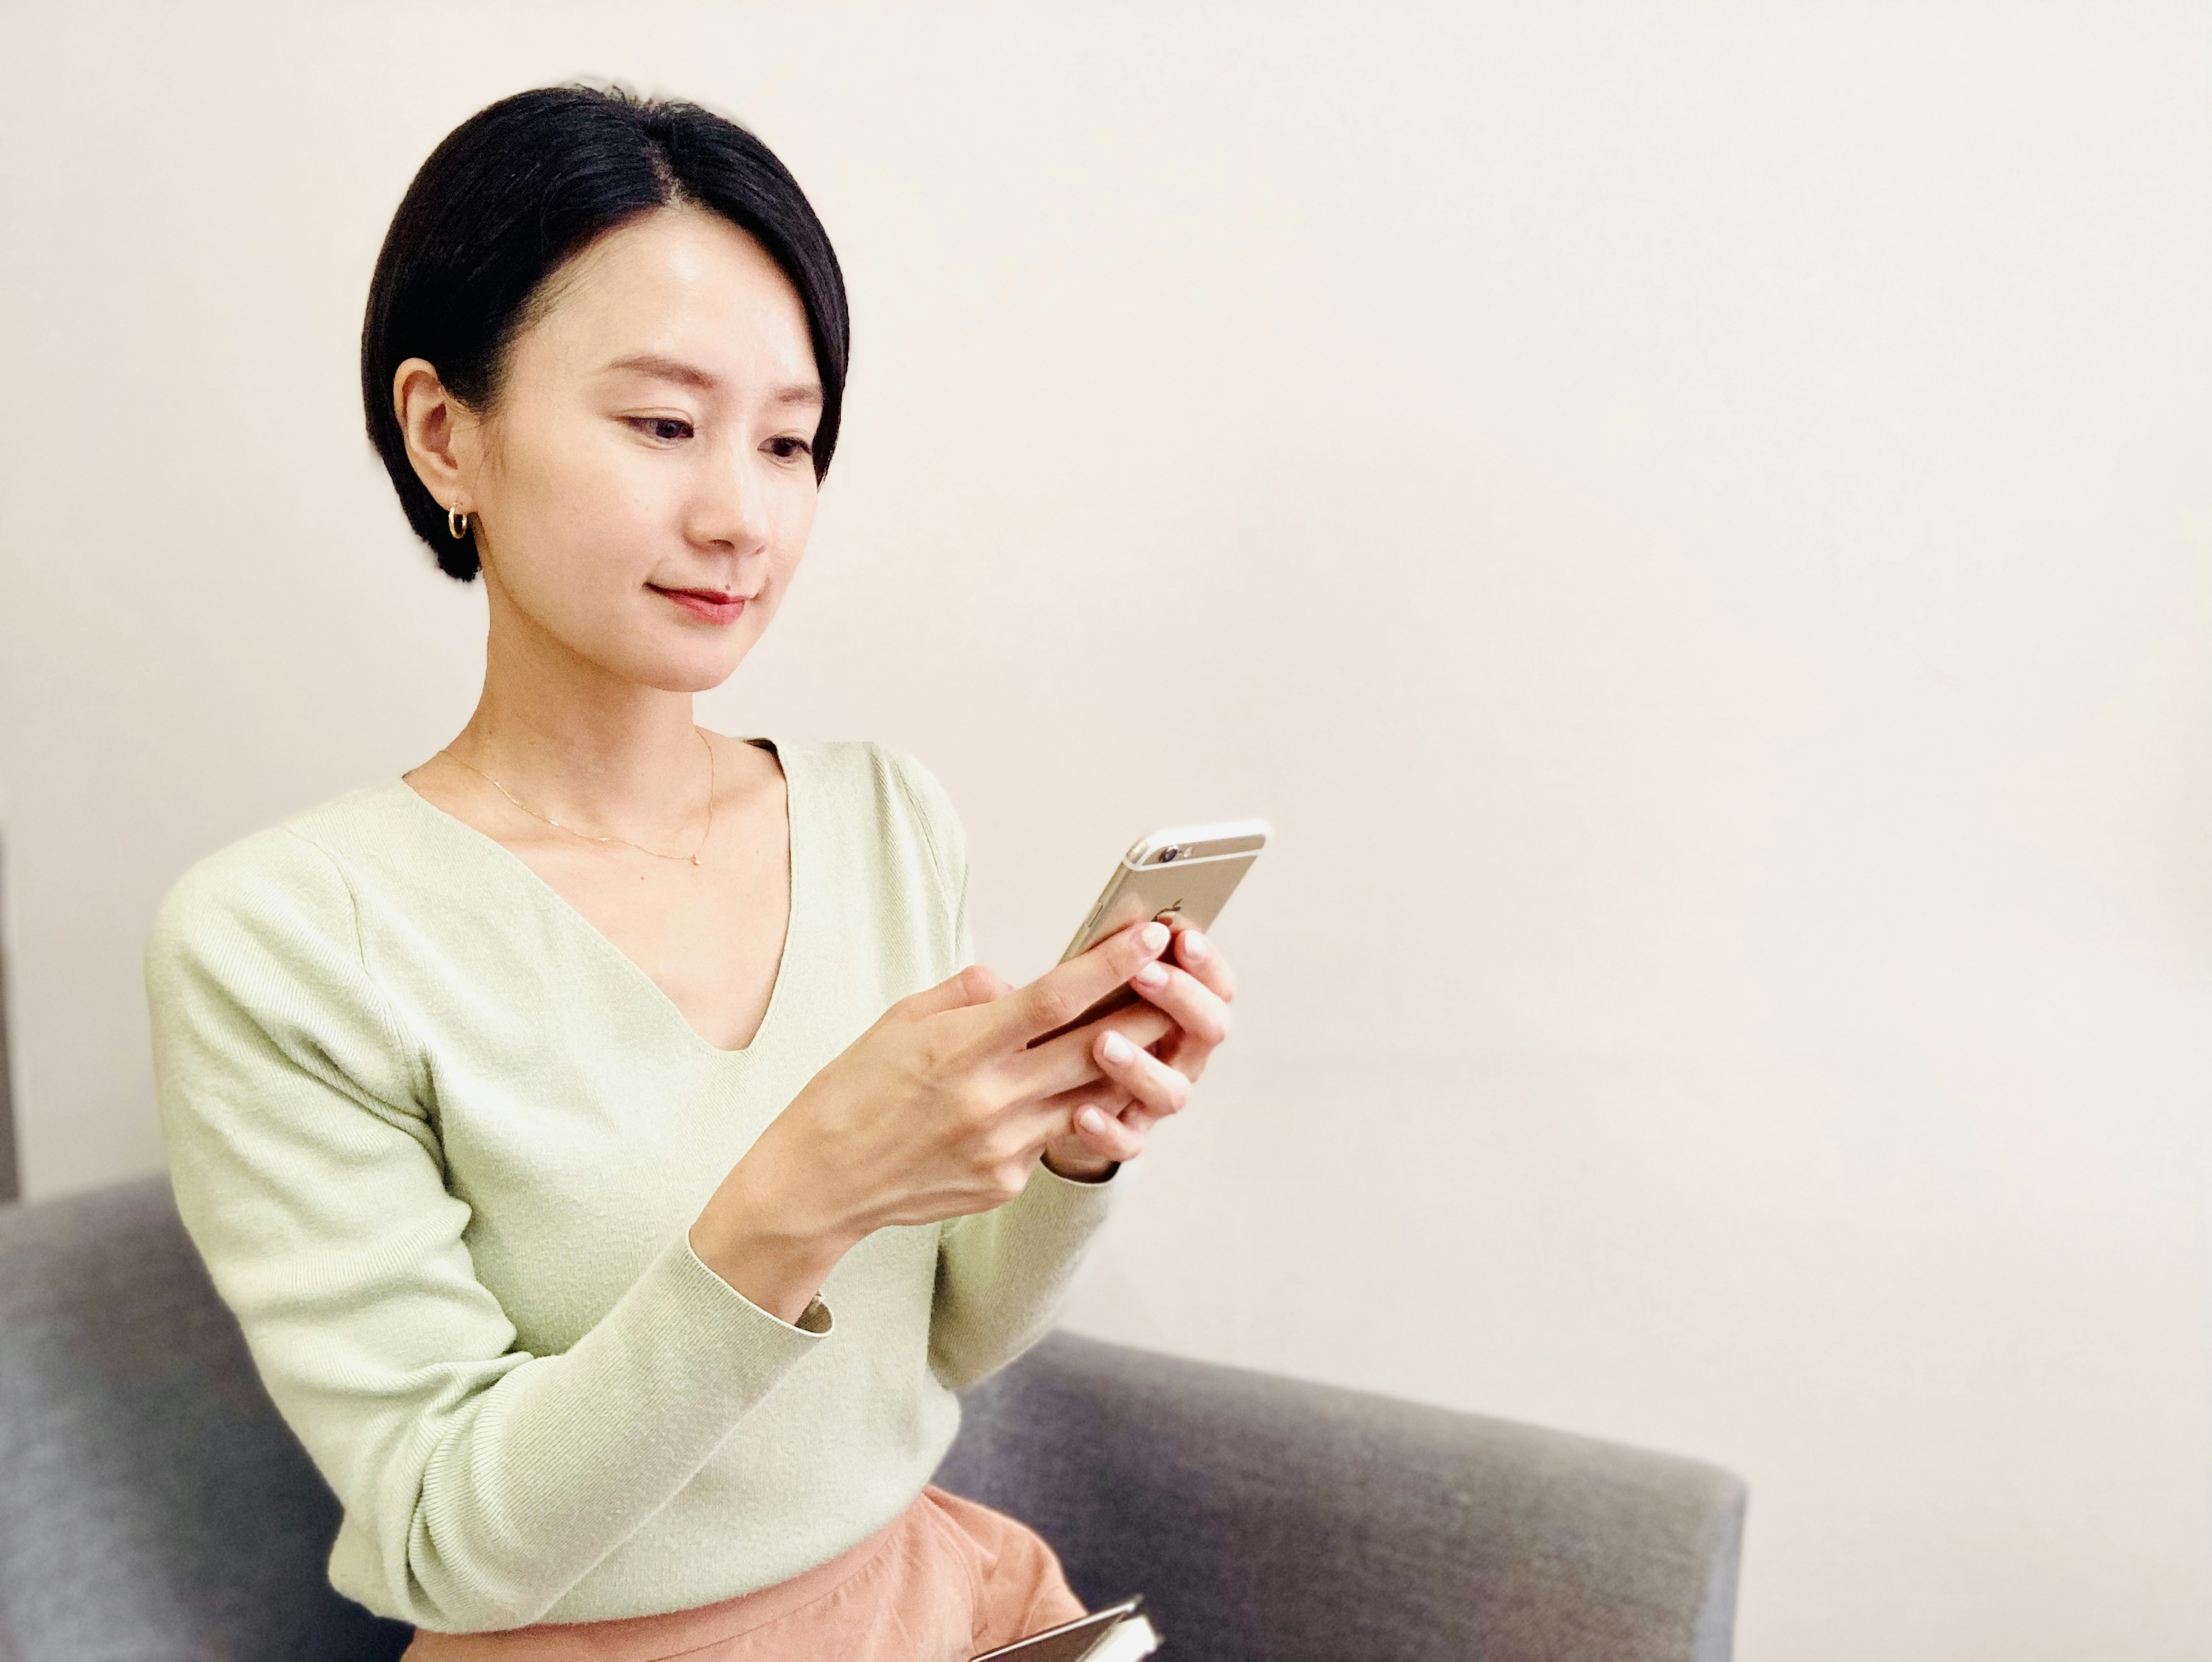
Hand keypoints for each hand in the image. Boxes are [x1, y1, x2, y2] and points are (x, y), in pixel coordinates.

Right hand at [689, 920, 1176, 1318]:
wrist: (821, 1181)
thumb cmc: (855, 1089)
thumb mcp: (901, 1020)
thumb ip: (969, 994)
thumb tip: (1020, 983)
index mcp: (961, 1047)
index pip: (1055, 997)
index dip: (1111, 963)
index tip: (1151, 934)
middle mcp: (989, 1099)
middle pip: (1094, 1049)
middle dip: (1146, 1011)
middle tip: (1180, 980)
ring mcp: (1002, 1147)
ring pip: (1088, 1096)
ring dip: (1123, 1063)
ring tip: (1147, 1031)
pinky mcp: (1006, 1182)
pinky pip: (1050, 1136)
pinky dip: (1063, 1109)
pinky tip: (1060, 1092)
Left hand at [1040, 916, 1236, 1178]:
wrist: (1051, 1091)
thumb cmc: (1078, 1021)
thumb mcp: (1093, 985)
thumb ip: (1107, 960)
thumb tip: (1113, 923)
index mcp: (1184, 1012)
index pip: (1218, 985)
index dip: (1207, 962)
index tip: (1181, 935)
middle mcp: (1182, 1055)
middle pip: (1210, 1030)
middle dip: (1182, 998)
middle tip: (1145, 974)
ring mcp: (1157, 1098)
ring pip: (1173, 1091)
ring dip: (1142, 1065)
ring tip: (1103, 1043)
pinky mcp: (1127, 1135)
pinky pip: (1128, 1140)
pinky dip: (1108, 1128)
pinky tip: (1081, 1112)